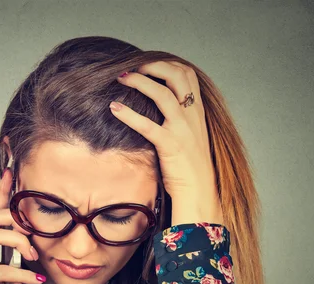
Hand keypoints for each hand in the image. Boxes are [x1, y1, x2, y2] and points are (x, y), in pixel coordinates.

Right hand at [0, 168, 44, 283]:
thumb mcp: (15, 269)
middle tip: (33, 235)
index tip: (12, 171)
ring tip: (34, 257)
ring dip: (18, 242)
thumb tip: (32, 234)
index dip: (1, 191)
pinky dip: (22, 272)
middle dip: (13, 220)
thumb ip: (17, 250)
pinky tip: (36, 279)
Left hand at [109, 61, 222, 223]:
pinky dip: (129, 114)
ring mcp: (182, 130)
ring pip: (162, 94)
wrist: (200, 190)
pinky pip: (147, 125)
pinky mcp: (170, 145)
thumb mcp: (191, 135)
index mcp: (197, 111)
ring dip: (139, 82)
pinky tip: (114, 108)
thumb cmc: (190, 165)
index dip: (166, 63)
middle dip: (152, 66)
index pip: (187, 74)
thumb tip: (161, 105)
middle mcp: (192, 116)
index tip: (147, 64)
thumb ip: (180, 118)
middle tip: (131, 67)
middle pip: (176, 75)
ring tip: (121, 79)